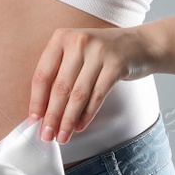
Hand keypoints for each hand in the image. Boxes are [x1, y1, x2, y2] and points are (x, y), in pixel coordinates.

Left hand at [29, 27, 160, 144]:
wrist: (141, 44)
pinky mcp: (116, 65)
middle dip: (52, 115)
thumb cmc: (102, 52)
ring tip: (62, 136)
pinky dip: (87, 115)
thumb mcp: (77, 53)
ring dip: (68, 120)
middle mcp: (78, 42)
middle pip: (60, 87)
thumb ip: (60, 73)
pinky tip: (79, 127)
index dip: (37, 100)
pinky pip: (97, 96)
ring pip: (78, 95)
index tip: (33, 119)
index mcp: (61, 37)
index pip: (43, 74)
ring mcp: (98, 53)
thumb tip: (43, 109)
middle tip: (46, 135)